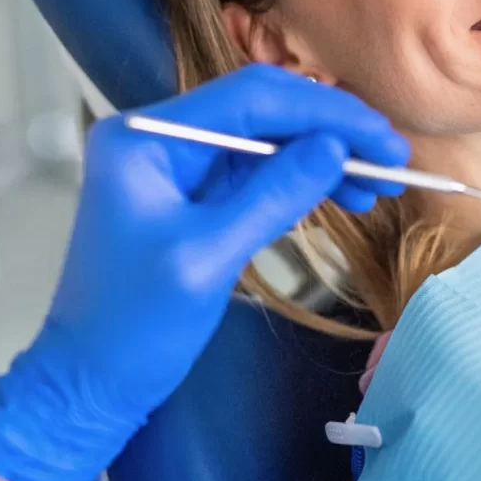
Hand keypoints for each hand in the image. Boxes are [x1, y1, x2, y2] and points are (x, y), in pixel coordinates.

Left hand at [0, 65, 408, 480]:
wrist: (89, 383)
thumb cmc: (132, 326)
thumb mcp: (207, 257)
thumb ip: (273, 194)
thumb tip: (335, 148)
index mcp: (148, 135)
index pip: (251, 97)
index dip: (323, 111)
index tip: (379, 135)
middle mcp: (164, 134)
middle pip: (264, 109)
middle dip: (331, 129)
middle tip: (391, 155)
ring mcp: (182, 161)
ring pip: (271, 138)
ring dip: (326, 155)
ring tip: (380, 183)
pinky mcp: (199, 190)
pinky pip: (263, 170)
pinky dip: (306, 180)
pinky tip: (348, 194)